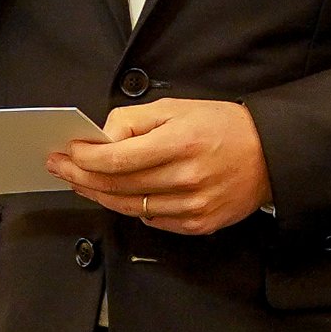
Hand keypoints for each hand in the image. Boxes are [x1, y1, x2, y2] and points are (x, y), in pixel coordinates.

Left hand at [47, 100, 269, 236]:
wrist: (269, 154)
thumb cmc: (223, 126)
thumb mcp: (177, 107)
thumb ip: (135, 120)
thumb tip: (101, 137)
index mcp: (181, 142)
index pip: (118, 158)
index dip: (86, 158)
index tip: (68, 152)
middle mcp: (186, 177)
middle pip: (118, 185)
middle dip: (81, 176)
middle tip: (60, 168)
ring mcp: (193, 205)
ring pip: (130, 207)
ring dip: (99, 195)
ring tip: (80, 183)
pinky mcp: (198, 224)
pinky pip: (152, 221)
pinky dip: (131, 208)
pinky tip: (117, 195)